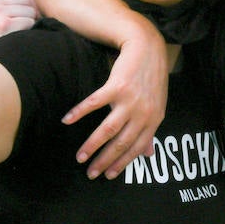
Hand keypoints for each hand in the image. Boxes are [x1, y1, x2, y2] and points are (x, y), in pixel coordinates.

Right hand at [0, 0, 38, 57]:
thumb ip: (0, 1)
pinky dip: (29, 28)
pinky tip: (23, 34)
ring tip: (27, 28)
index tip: (27, 11)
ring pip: (28, 9)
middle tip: (34, 19)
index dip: (25, 0)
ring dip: (32, 19)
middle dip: (32, 8)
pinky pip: (28, 21)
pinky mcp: (2, 24)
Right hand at [71, 21, 167, 179]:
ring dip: (92, 145)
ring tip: (79, 156)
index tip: (108, 176)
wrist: (147, 46)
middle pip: (121, 143)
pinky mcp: (116, 86)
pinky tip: (67, 121)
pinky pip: (95, 104)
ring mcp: (130, 100)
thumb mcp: (157, 106)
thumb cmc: (151, 77)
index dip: (122, 163)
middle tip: (90, 173)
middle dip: (105, 160)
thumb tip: (148, 154)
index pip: (136, 148)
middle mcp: (143, 112)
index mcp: (154, 119)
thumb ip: (151, 130)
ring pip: (108, 129)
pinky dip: (79, 113)